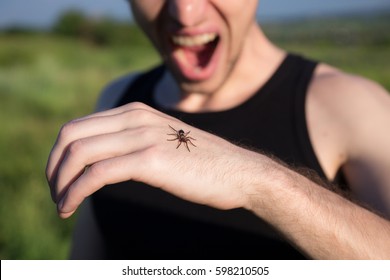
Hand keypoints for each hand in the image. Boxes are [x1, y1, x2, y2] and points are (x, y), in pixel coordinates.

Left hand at [46, 102, 258, 217]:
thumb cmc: (202, 163)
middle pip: (70, 135)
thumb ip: (135, 141)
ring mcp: (143, 136)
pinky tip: (71, 206)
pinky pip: (97, 174)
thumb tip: (107, 158)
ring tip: (61, 205)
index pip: (78, 126)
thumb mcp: (162, 141)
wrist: (240, 172)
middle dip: (53, 167)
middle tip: (55, 192)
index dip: (59, 154)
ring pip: (78, 153)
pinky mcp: (151, 160)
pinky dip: (75, 191)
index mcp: (135, 111)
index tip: (60, 179)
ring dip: (60, 182)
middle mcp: (135, 117)